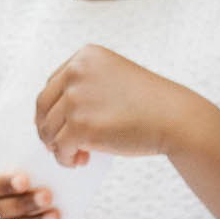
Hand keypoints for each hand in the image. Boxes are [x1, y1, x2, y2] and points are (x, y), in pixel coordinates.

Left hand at [35, 45, 188, 164]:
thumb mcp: (112, 79)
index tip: (62, 125)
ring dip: (57, 146)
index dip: (54, 110)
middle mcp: (76, 72)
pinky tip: (79, 161)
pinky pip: (59, 148)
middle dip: (48, 128)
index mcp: (85, 56)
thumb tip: (49, 119)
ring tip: (76, 154)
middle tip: (61, 144)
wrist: (176, 118)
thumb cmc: (147, 104)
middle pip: (43, 107)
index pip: (52, 86)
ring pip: (48, 130)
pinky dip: (65, 158)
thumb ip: (83, 88)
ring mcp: (76, 99)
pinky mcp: (80, 126)